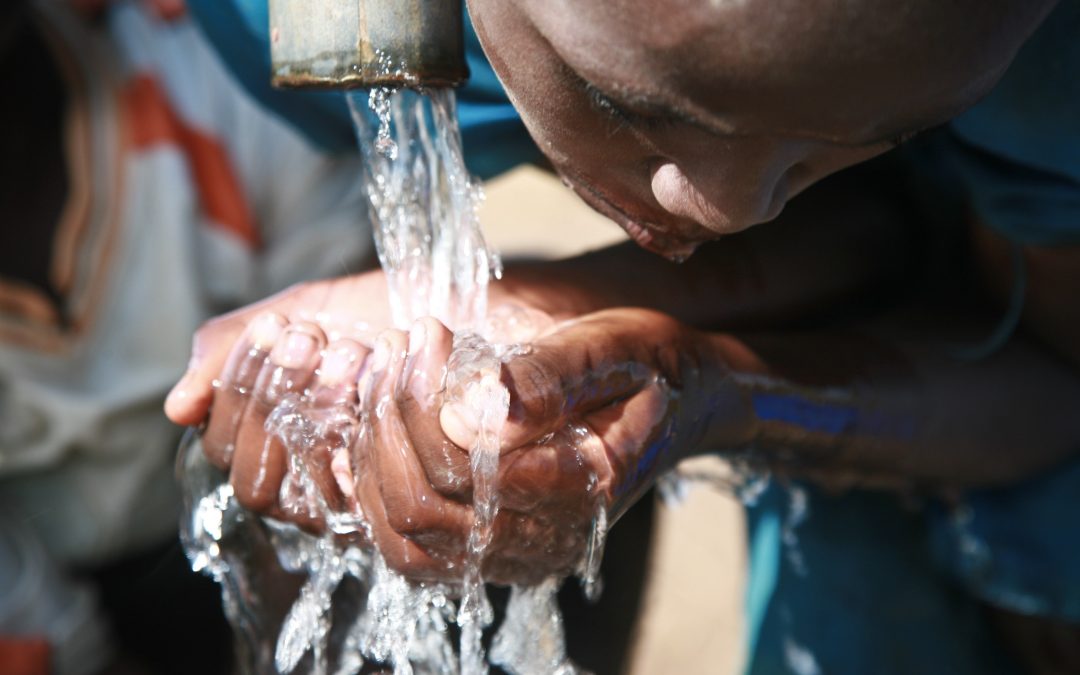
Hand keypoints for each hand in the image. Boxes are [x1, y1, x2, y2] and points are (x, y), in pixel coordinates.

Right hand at [164, 272, 391, 526]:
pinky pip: (360, 497)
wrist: (467, 308)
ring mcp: (352, 498)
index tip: (275, 325)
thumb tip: (177, 409)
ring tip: (350, 351)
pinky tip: (383, 378)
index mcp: (272, 439)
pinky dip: (365, 435)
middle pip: (252, 483)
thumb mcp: (301, 311)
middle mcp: (308, 482)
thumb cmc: (382, 312)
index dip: (239, 389)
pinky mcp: (399, 501)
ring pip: (299, 493)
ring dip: (315, 415)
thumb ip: (231, 350)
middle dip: (275, 402)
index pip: (222, 447)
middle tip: (311, 336)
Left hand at [363, 308, 754, 584]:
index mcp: (583, 492)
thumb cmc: (649, 367)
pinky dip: (378, 488)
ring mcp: (517, 556)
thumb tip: (466, 413)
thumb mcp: (613, 350)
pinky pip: (410, 543)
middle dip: (390, 420)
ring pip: (404, 538)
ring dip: (374, 455)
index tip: (426, 331)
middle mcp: (547, 543)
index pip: (467, 469)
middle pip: (422, 509)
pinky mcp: (492, 551)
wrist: (677, 402)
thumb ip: (547, 379)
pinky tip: (380, 425)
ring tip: (380, 377)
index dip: (425, 400)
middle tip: (394, 346)